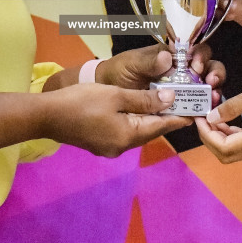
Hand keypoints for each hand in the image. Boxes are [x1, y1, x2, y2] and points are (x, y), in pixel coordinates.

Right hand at [42, 84, 188, 157]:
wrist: (46, 116)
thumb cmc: (81, 102)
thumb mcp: (116, 95)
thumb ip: (144, 99)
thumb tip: (170, 100)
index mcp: (128, 136)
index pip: (161, 126)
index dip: (179, 117)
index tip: (195, 110)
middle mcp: (122, 147)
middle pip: (150, 130)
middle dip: (165, 116)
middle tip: (182, 101)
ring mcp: (109, 148)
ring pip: (138, 132)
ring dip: (149, 118)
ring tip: (163, 102)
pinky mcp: (100, 144)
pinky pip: (124, 132)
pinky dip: (134, 121)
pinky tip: (136, 109)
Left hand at [96, 44, 226, 97]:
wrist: (108, 95)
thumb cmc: (119, 72)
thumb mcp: (131, 63)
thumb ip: (149, 61)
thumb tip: (168, 57)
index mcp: (172, 55)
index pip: (195, 49)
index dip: (201, 55)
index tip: (196, 66)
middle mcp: (181, 70)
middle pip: (208, 67)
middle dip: (214, 72)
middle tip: (210, 81)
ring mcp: (181, 89)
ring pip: (206, 87)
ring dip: (213, 91)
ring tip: (212, 97)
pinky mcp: (178, 107)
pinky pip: (194, 107)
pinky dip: (202, 109)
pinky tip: (202, 112)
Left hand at [194, 62, 241, 162]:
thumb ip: (235, 105)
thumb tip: (211, 116)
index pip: (226, 147)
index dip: (207, 135)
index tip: (197, 117)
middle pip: (229, 154)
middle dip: (210, 138)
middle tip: (200, 117)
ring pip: (237, 150)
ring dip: (220, 136)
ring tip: (210, 114)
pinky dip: (231, 133)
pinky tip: (225, 117)